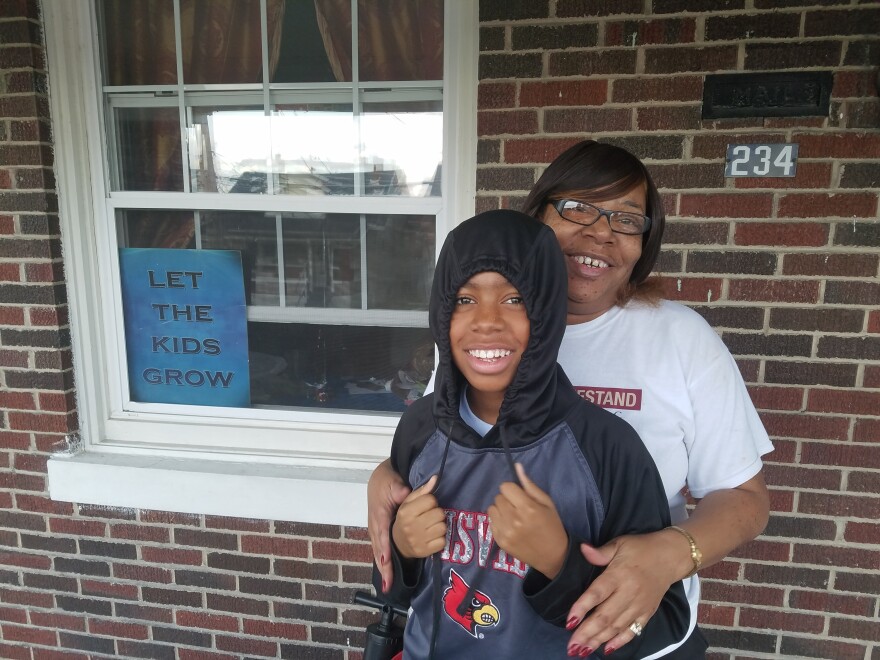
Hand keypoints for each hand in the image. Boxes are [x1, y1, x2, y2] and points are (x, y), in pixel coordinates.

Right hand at [368, 459, 410, 591]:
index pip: (382, 531)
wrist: (377, 480)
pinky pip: (381, 550)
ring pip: (378, 551)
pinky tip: (388, 576)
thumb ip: (400, 490)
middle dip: (383, 565)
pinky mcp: (379, 533)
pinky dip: (383, 563)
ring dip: (383, 568)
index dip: (384, 546)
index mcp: (379, 513)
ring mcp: (376, 530)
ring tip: (387, 584)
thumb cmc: (386, 482)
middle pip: (379, 547)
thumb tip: (406, 493)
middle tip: (387, 582)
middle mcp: (376, 525)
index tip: (386, 559)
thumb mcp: (393, 483)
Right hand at [391, 475, 446, 559]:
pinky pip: (443, 542)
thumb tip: (435, 478)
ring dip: (440, 526)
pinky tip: (432, 537)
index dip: (431, 502)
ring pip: (443, 527)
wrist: (398, 543)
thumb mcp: (409, 503)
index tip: (426, 507)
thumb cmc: (405, 519)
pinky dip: (440, 539)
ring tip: (431, 527)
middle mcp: (410, 526)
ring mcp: (417, 541)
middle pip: (439, 513)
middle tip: (430, 517)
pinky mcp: (424, 552)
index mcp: (405, 512)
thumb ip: (422, 490)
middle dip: (437, 514)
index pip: (431, 500)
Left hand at [488, 463, 566, 577]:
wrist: (553, 556)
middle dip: (507, 500)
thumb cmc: (552, 526)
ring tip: (513, 517)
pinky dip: (499, 522)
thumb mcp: (547, 503)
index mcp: (528, 508)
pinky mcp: (500, 541)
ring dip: (501, 510)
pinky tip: (510, 527)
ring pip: (492, 509)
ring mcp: (505, 532)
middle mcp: (514, 520)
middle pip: (498, 497)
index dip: (513, 489)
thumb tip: (517, 466)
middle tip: (518, 508)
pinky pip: (491, 522)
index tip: (520, 496)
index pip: (505, 487)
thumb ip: (530, 485)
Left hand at [567, 530, 682, 653]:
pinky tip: (607, 650)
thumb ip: (600, 552)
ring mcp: (639, 605)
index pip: (597, 593)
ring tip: (582, 650)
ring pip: (616, 627)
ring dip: (598, 640)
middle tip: (571, 646)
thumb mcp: (619, 544)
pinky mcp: (647, 613)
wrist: (670, 557)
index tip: (569, 621)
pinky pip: (633, 631)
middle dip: (586, 633)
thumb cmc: (640, 548)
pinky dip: (619, 641)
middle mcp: (629, 593)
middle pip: (605, 616)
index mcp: (618, 574)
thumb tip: (582, 549)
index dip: (582, 608)